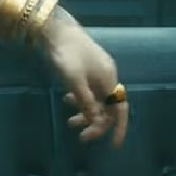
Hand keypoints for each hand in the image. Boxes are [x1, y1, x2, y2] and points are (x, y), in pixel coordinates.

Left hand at [45, 30, 129, 148]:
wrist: (56, 29)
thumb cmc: (65, 54)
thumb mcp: (74, 80)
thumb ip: (86, 101)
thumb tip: (96, 121)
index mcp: (108, 79)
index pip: (120, 110)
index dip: (118, 128)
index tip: (114, 146)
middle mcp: (107, 76)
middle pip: (108, 107)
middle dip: (96, 123)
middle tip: (80, 136)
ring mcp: (97, 71)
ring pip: (96, 99)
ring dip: (86, 112)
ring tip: (69, 122)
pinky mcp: (86, 67)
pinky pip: (88, 90)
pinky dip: (81, 99)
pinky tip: (68, 100)